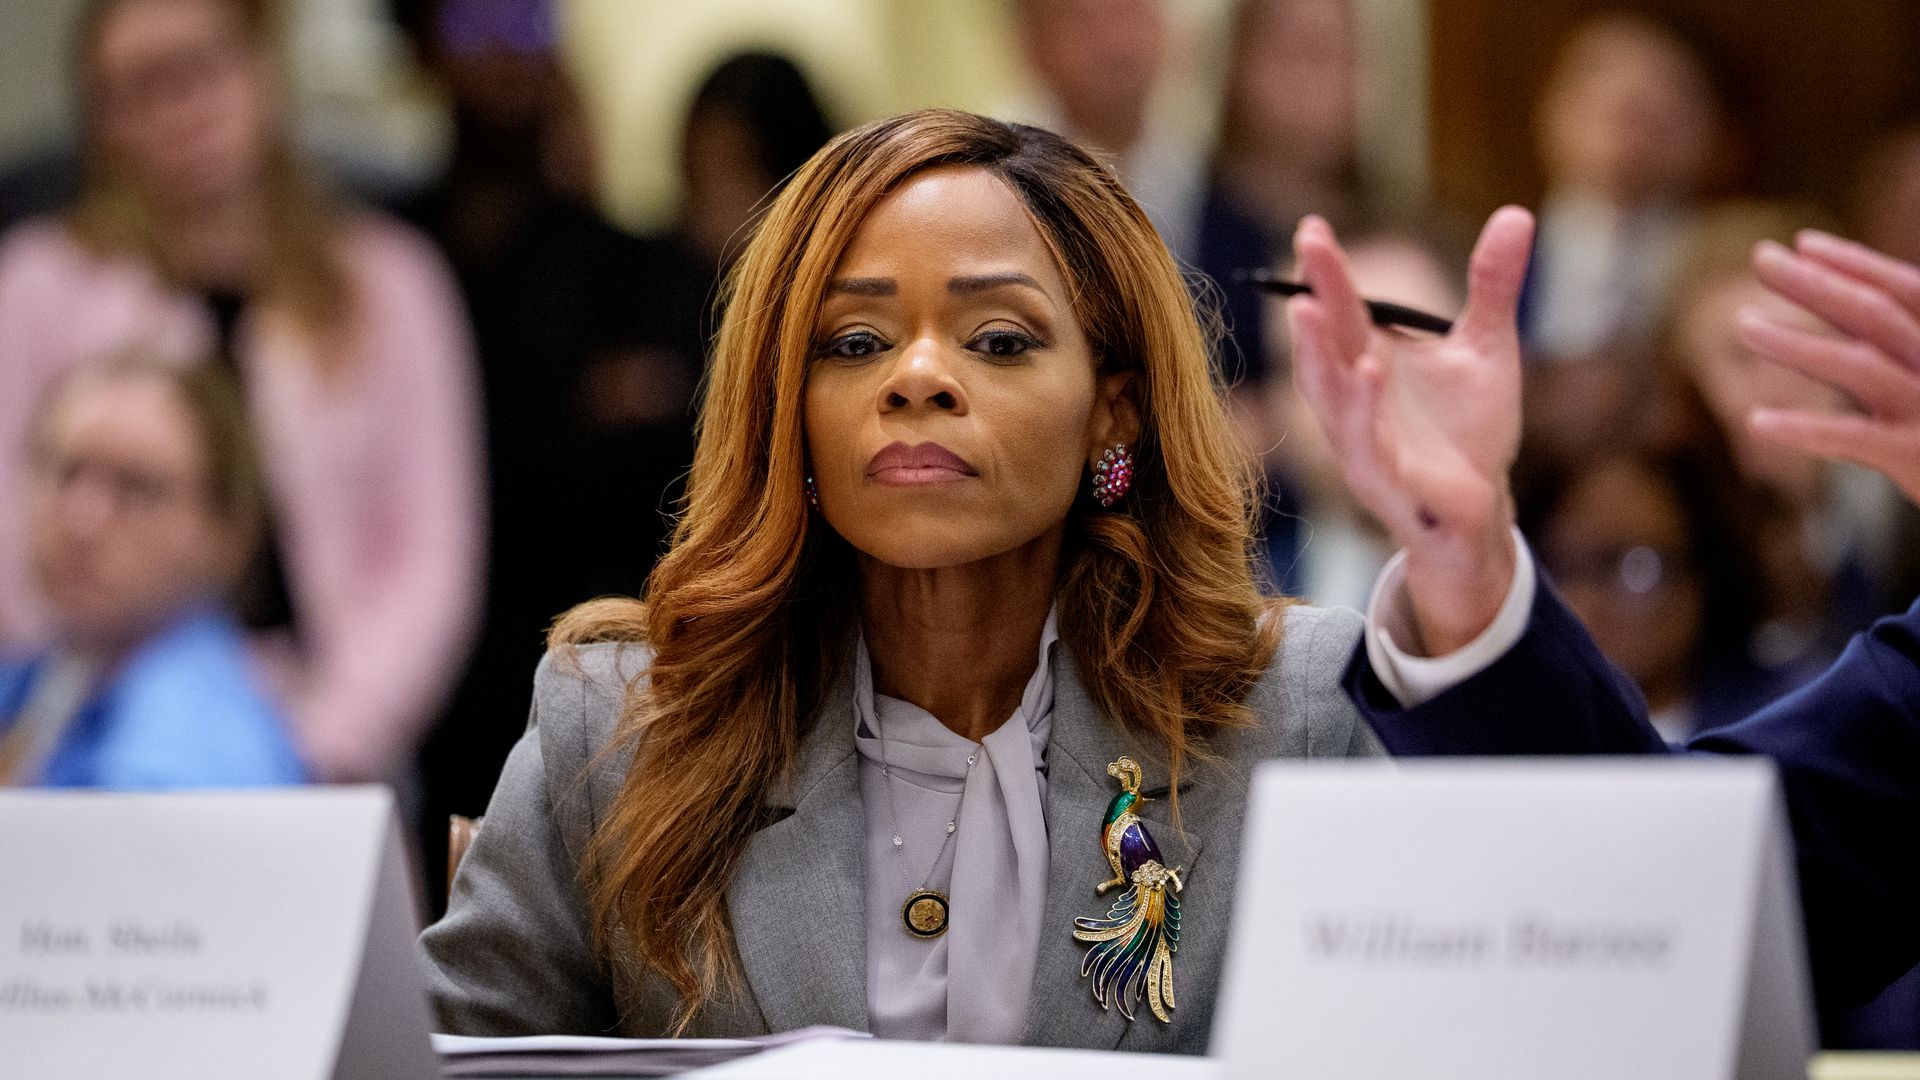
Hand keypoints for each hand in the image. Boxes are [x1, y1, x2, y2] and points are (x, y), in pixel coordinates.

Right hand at [1287, 207, 1535, 654]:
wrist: (1480, 509)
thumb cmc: (1469, 430)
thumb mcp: (1487, 347)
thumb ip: (1492, 285)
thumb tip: (1517, 213)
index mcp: (1368, 363)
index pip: (1342, 310)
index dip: (1327, 270)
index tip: (1314, 227)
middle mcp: (1352, 400)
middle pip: (1325, 344)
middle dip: (1313, 297)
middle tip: (1307, 247)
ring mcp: (1360, 441)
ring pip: (1329, 395)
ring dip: (1316, 353)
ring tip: (1310, 309)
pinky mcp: (1382, 479)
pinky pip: (1365, 442)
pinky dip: (1363, 409)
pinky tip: (1369, 372)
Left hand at [1744, 231, 1919, 505]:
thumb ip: (1903, 349)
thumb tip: (1854, 305)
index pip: (1906, 290)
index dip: (1856, 264)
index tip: (1803, 243)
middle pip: (1874, 316)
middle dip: (1816, 284)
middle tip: (1761, 257)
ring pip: (1859, 367)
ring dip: (1796, 344)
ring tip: (1741, 324)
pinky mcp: (1914, 456)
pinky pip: (1851, 438)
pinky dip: (1803, 428)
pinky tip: (1754, 421)